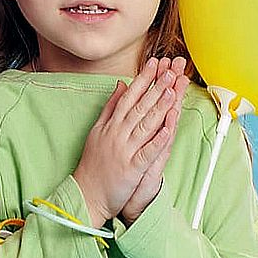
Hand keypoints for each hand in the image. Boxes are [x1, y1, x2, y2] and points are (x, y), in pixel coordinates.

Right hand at [72, 57, 182, 226]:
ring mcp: (124, 151)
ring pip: (144, 125)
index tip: (153, 63)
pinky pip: (146, 152)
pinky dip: (157, 140)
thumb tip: (121, 85)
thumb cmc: (93, 164)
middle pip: (138, 107)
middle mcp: (116, 134)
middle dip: (155, 88)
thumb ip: (110, 107)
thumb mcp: (97, 131)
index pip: (128, 97)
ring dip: (158, 108)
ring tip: (171, 91)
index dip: (142, 79)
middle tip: (169, 71)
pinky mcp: (131, 168)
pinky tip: (167, 128)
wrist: (86, 194)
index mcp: (110, 125)